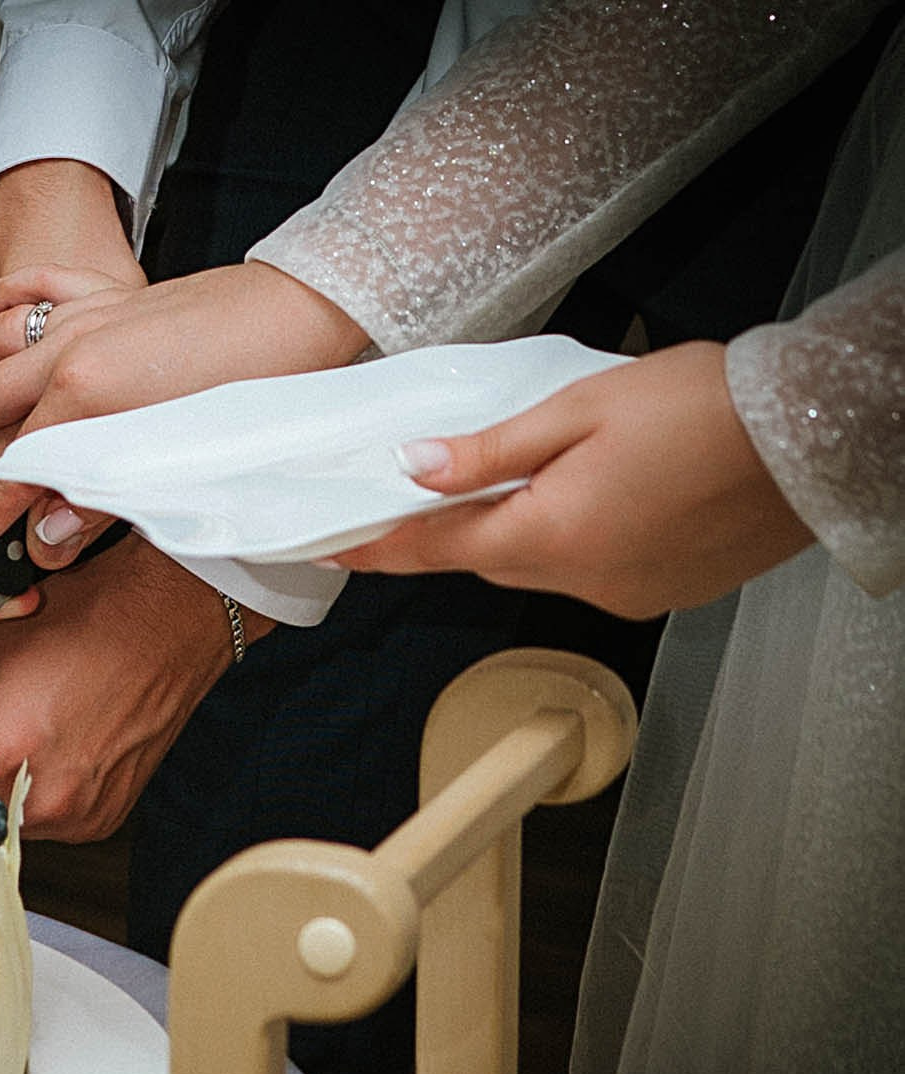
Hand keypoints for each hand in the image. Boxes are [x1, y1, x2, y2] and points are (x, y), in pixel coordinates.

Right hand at [0, 261, 369, 572]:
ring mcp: (87, 316)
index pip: (14, 470)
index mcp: (91, 395)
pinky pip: (31, 289)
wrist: (304, 310)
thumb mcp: (182, 460)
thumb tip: (48, 536)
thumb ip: (106, 500)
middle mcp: (74, 349)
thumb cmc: (260, 382)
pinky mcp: (109, 293)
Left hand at [0, 534, 271, 841]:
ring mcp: (77, 816)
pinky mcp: (101, 821)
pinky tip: (51, 749)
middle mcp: (43, 798)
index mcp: (5, 752)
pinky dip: (37, 792)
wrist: (167, 622)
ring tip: (20, 734)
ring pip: (6, 818)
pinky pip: (47, 820)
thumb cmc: (88, 621)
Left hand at [335, 342, 814, 618]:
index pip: (435, 547)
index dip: (377, 547)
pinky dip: (583, 540)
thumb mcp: (580, 407)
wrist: (815, 436)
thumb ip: (490, 447)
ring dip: (530, 527)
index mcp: (551, 535)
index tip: (329, 548)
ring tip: (557, 470)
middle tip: (439, 483)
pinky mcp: (664, 594)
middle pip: (489, 557)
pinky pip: (594, 573)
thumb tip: (415, 467)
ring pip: (542, 566)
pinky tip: (612, 495)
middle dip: (462, 524)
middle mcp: (584, 581)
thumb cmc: (707, 409)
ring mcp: (627, 595)